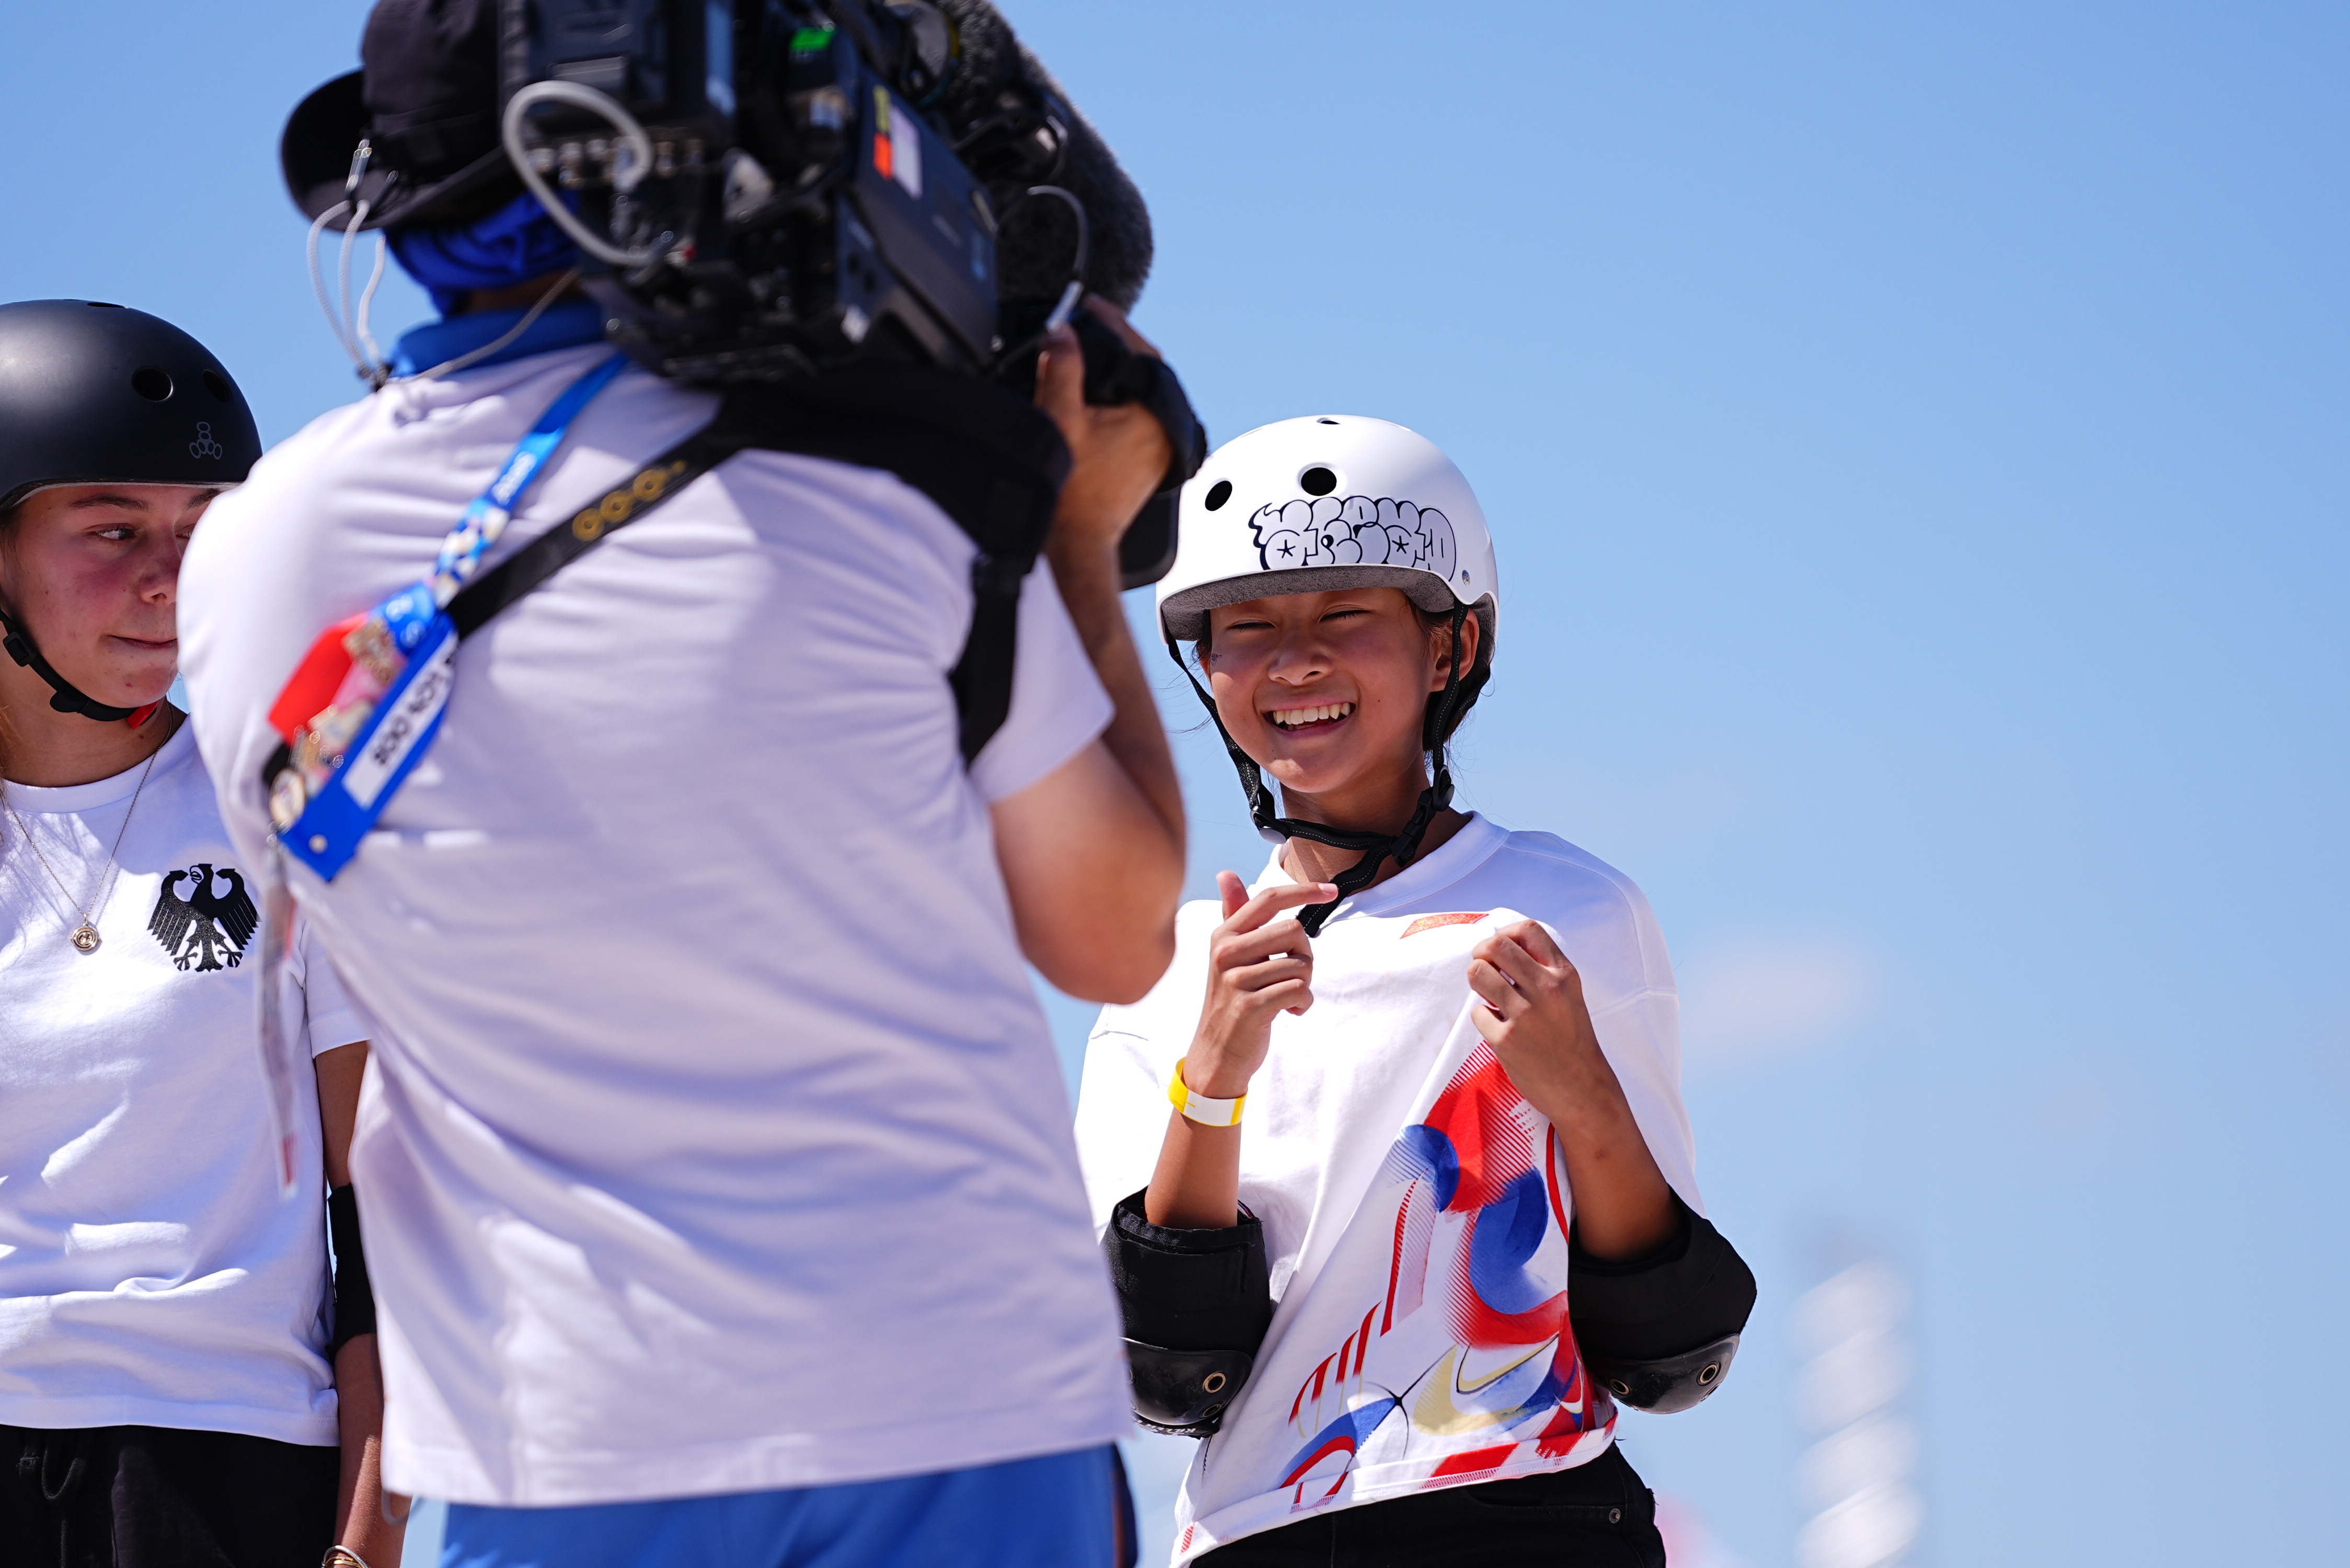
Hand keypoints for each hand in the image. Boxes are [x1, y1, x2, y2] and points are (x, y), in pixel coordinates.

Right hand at [1034, 297, 1172, 558]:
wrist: (1079, 542)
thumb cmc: (1072, 493)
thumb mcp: (1059, 420)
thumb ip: (1063, 370)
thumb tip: (1063, 333)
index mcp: (1153, 415)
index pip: (1140, 350)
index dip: (1113, 322)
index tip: (1090, 306)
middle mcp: (1165, 429)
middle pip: (1146, 368)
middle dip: (1117, 343)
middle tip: (1088, 323)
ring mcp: (1160, 446)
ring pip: (1143, 391)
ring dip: (1119, 370)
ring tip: (1089, 352)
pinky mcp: (1150, 459)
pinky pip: (1139, 412)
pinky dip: (1120, 396)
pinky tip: (1096, 393)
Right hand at [1184, 870, 1335, 1099]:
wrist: (1216, 1053)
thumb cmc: (1231, 1000)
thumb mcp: (1229, 956)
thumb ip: (1234, 915)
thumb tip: (1226, 874)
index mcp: (1224, 935)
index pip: (1268, 898)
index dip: (1303, 890)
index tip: (1330, 891)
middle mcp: (1226, 952)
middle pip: (1293, 930)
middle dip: (1306, 954)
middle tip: (1293, 974)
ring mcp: (1236, 980)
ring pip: (1300, 964)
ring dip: (1305, 983)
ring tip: (1287, 996)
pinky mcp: (1250, 1006)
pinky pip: (1298, 990)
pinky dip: (1303, 1003)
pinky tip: (1290, 1011)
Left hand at [1466, 920, 1612, 1127]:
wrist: (1583, 1089)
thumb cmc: (1573, 1041)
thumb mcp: (1569, 996)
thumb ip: (1543, 971)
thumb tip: (1501, 949)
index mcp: (1564, 975)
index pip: (1528, 930)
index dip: (1506, 933)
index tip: (1501, 950)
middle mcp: (1546, 989)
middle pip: (1496, 945)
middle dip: (1482, 954)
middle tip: (1485, 969)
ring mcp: (1525, 1015)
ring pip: (1478, 973)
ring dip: (1478, 982)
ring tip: (1490, 997)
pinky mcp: (1506, 1040)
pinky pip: (1477, 1013)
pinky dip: (1484, 1018)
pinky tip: (1500, 1028)